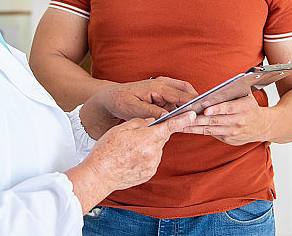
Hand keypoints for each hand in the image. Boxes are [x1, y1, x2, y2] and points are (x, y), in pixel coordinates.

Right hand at [66, 111, 195, 212]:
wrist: (98, 176)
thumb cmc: (106, 151)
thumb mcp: (121, 129)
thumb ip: (140, 122)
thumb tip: (152, 121)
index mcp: (147, 138)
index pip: (169, 126)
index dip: (182, 119)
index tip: (192, 114)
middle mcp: (153, 153)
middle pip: (161, 137)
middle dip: (154, 133)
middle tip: (137, 135)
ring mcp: (152, 165)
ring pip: (156, 149)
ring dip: (148, 146)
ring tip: (129, 150)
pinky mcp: (149, 173)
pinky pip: (152, 160)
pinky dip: (145, 156)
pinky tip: (131, 158)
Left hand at [81, 77, 197, 137]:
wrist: (111, 98)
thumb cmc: (120, 101)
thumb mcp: (132, 108)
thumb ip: (150, 112)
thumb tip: (166, 117)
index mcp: (157, 86)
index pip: (179, 94)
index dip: (192, 102)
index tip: (202, 109)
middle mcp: (162, 85)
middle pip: (186, 91)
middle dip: (196, 100)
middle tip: (206, 112)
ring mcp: (163, 91)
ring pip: (182, 97)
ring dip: (189, 106)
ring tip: (197, 118)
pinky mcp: (161, 97)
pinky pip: (176, 102)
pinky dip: (181, 109)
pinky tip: (184, 120)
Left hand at [182, 94, 270, 145]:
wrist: (262, 126)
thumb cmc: (250, 107)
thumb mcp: (247, 95)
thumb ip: (235, 90)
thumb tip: (222, 85)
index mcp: (245, 107)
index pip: (229, 108)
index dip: (217, 109)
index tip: (205, 109)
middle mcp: (239, 121)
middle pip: (216, 120)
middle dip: (199, 119)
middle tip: (185, 116)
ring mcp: (233, 132)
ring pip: (211, 129)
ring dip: (195, 127)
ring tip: (180, 123)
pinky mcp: (229, 140)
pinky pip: (212, 134)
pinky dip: (199, 131)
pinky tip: (188, 128)